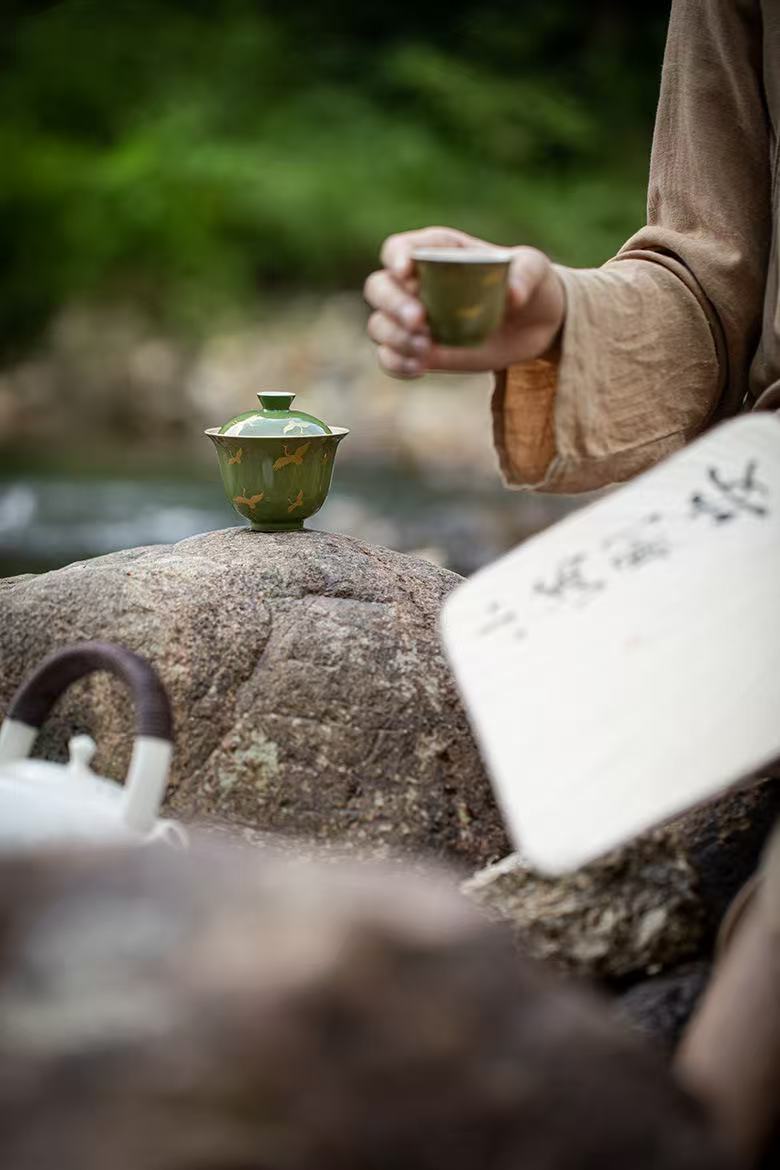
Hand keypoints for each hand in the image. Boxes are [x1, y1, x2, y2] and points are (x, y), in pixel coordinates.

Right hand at [364, 226, 564, 377]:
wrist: (534, 325)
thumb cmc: (529, 284)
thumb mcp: (535, 269)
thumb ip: (525, 274)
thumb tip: (512, 295)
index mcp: (436, 252)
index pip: (399, 248)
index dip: (396, 257)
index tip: (407, 271)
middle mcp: (415, 284)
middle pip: (379, 287)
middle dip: (392, 305)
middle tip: (420, 321)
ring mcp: (413, 319)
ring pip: (379, 325)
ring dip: (395, 338)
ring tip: (427, 349)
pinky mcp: (419, 350)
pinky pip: (390, 358)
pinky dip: (397, 363)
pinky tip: (419, 367)